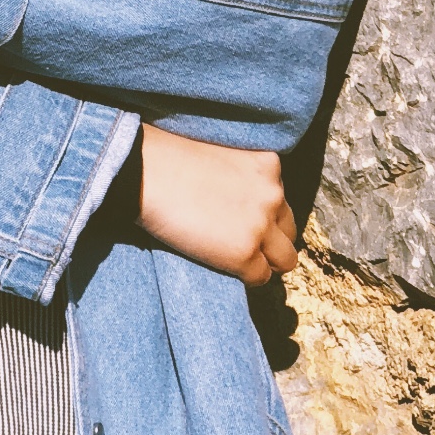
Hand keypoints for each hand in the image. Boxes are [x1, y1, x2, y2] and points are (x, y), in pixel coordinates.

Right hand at [135, 124, 298, 285]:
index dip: (263, 213)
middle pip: (289, 231)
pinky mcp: (244, 254)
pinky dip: (244, 276)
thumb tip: (241, 205)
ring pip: (285, 260)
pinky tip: (221, 264)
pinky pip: (259, 278)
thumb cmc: (170, 159)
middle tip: (240, 240)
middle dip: (270, 239)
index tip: (241, 218)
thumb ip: (242, 178)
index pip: (280, 201)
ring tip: (236, 257)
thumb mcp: (221, 157)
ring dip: (264, 261)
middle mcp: (273, 195)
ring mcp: (261, 227)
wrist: (145, 172)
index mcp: (269, 166)